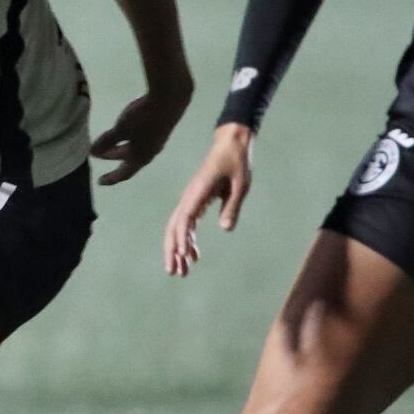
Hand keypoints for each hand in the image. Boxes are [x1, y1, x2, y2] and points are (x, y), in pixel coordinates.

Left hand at [89, 82, 191, 185]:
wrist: (170, 98)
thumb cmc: (143, 117)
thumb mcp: (121, 129)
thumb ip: (107, 142)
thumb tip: (93, 153)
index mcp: (141, 157)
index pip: (124, 173)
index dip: (111, 178)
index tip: (99, 181)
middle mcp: (150, 151)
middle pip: (129, 159)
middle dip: (113, 156)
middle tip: (99, 153)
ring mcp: (157, 139)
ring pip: (136, 148)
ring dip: (121, 146)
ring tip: (111, 141)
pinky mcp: (160, 127)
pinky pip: (142, 138)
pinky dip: (130, 138)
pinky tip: (127, 129)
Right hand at [164, 123, 253, 276]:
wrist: (231, 141)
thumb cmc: (237, 160)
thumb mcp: (241, 184)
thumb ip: (232, 206)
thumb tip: (225, 229)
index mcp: (198, 191)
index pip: (185, 218)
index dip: (182, 238)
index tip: (184, 256)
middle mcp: (190, 196)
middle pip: (174, 227)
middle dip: (172, 250)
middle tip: (175, 273)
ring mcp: (192, 198)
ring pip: (178, 227)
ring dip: (178, 249)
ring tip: (183, 271)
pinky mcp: (197, 200)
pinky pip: (187, 223)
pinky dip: (187, 240)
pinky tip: (193, 255)